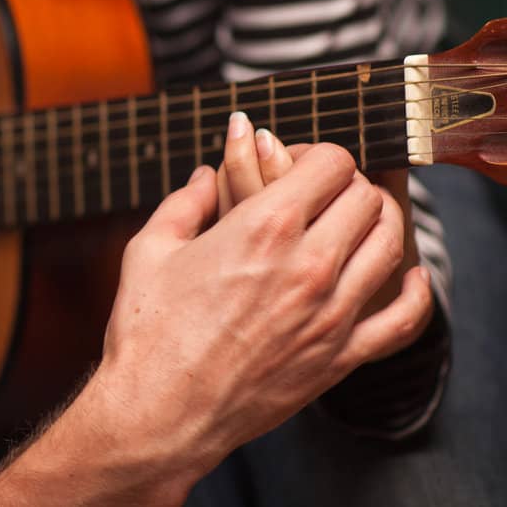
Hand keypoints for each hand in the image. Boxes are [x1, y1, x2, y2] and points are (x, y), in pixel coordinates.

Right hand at [90, 150, 431, 474]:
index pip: (332, 164)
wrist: (160, 408)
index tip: (295, 163)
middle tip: (320, 193)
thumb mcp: (150, 248)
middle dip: (346, 184)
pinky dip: (416, 292)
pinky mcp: (340, 357)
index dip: (317, 154)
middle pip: (367, 198)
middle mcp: (308, 265)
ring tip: (354, 223)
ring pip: (391, 245)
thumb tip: (207, 173)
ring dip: (380, 223)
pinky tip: (409, 276)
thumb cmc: (146, 328)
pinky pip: (404, 321)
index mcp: (262, 227)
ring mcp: (330, 313)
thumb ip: (186, 201)